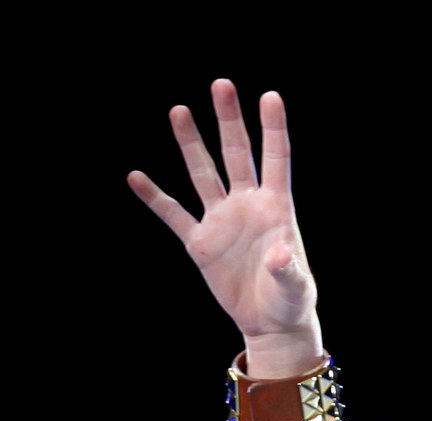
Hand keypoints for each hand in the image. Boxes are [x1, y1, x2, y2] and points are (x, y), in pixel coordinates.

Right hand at [127, 80, 319, 371]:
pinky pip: (173, 214)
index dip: (273, 129)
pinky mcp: (201, 242)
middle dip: (229, 121)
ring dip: (191, 144)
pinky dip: (154, 197)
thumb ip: (288, 269)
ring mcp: (222, 220)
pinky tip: (136, 177)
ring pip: (203, 173)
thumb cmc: (291, 303)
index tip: (270, 95)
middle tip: (221, 85)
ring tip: (179, 111)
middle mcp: (247, 206)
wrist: (269, 325)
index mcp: (277, 209)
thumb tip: (281, 255)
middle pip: (236, 154)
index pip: (275, 159)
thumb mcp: (295, 287)